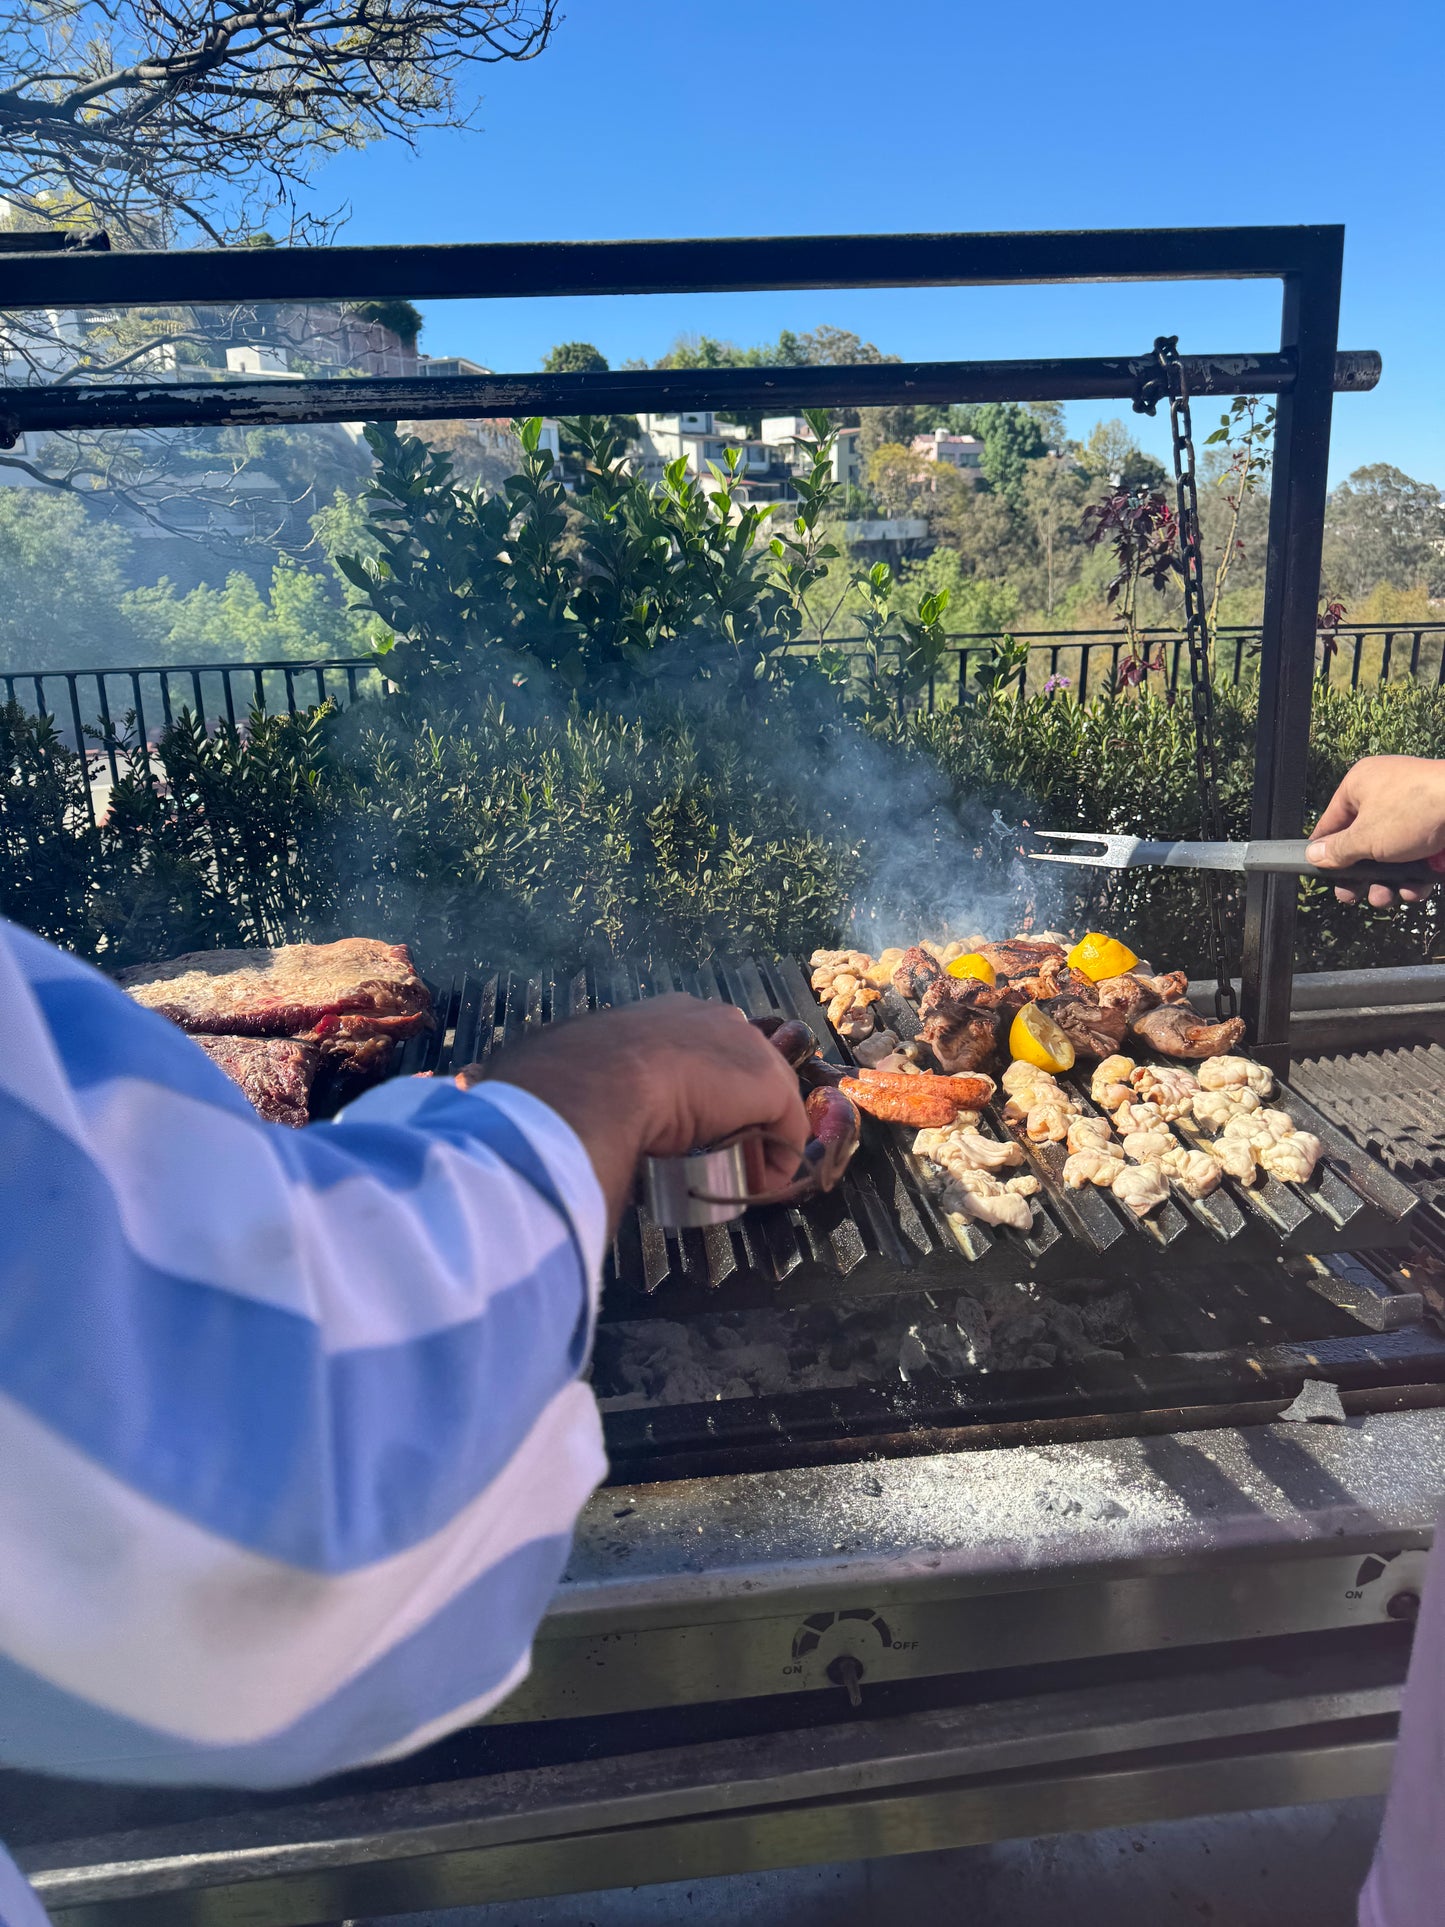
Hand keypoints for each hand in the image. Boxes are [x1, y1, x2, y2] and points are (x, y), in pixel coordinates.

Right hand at [456, 995, 810, 1233]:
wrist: (588, 1087)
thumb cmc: (558, 1081)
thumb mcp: (552, 1073)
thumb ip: (549, 1082)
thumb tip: (487, 1094)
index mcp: (650, 1016)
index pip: (686, 1048)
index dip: (689, 1088)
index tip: (676, 1124)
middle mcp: (702, 1016)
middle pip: (734, 1067)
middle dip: (730, 1109)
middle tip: (710, 1156)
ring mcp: (739, 1047)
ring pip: (762, 1099)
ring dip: (754, 1138)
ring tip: (732, 1177)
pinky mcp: (764, 1084)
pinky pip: (784, 1129)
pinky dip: (777, 1161)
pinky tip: (763, 1186)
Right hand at [1306, 755, 1444, 906]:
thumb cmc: (1415, 811)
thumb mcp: (1365, 837)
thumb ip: (1337, 850)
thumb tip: (1313, 854)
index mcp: (1361, 785)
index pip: (1331, 821)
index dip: (1325, 851)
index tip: (1321, 876)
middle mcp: (1386, 795)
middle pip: (1362, 843)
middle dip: (1359, 875)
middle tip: (1353, 897)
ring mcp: (1414, 813)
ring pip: (1389, 855)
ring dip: (1386, 883)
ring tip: (1386, 898)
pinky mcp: (1436, 830)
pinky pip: (1415, 856)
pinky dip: (1413, 876)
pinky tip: (1414, 889)